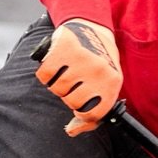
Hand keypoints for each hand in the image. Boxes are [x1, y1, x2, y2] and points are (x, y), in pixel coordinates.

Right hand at [34, 19, 122, 135]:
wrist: (94, 27)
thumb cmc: (100, 63)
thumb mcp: (104, 87)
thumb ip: (92, 113)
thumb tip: (72, 130)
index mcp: (112, 83)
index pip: (91, 114)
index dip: (80, 113)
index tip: (78, 104)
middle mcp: (99, 71)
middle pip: (71, 102)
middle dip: (68, 95)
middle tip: (72, 82)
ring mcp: (82, 59)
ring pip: (56, 89)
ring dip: (56, 84)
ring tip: (65, 72)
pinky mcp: (64, 47)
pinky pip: (45, 74)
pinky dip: (45, 73)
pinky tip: (55, 65)